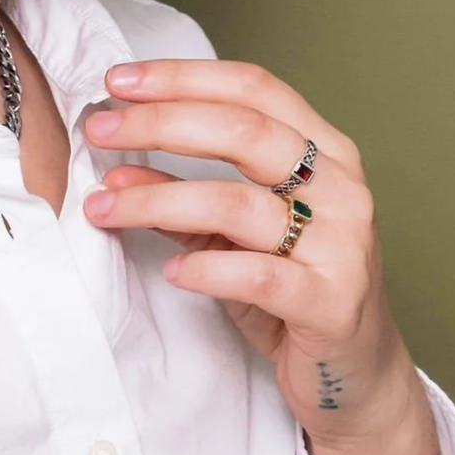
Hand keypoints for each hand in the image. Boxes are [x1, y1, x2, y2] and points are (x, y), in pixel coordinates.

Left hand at [82, 57, 446, 454]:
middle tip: (98, 129)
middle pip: (245, 130)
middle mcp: (342, 188)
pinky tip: (171, 271)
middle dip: (160, 123)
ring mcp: (343, 245)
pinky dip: (207, 269)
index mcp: (326, 153)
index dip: (183, 77)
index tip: (119, 80)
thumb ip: (185, 200)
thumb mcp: (235, 238)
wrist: (357, 377)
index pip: (255, 88)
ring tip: (104, 206)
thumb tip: (117, 167)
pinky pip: (261, 276)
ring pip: (240, 203)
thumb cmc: (294, 294)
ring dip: (158, 201)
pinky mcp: (333, 303)